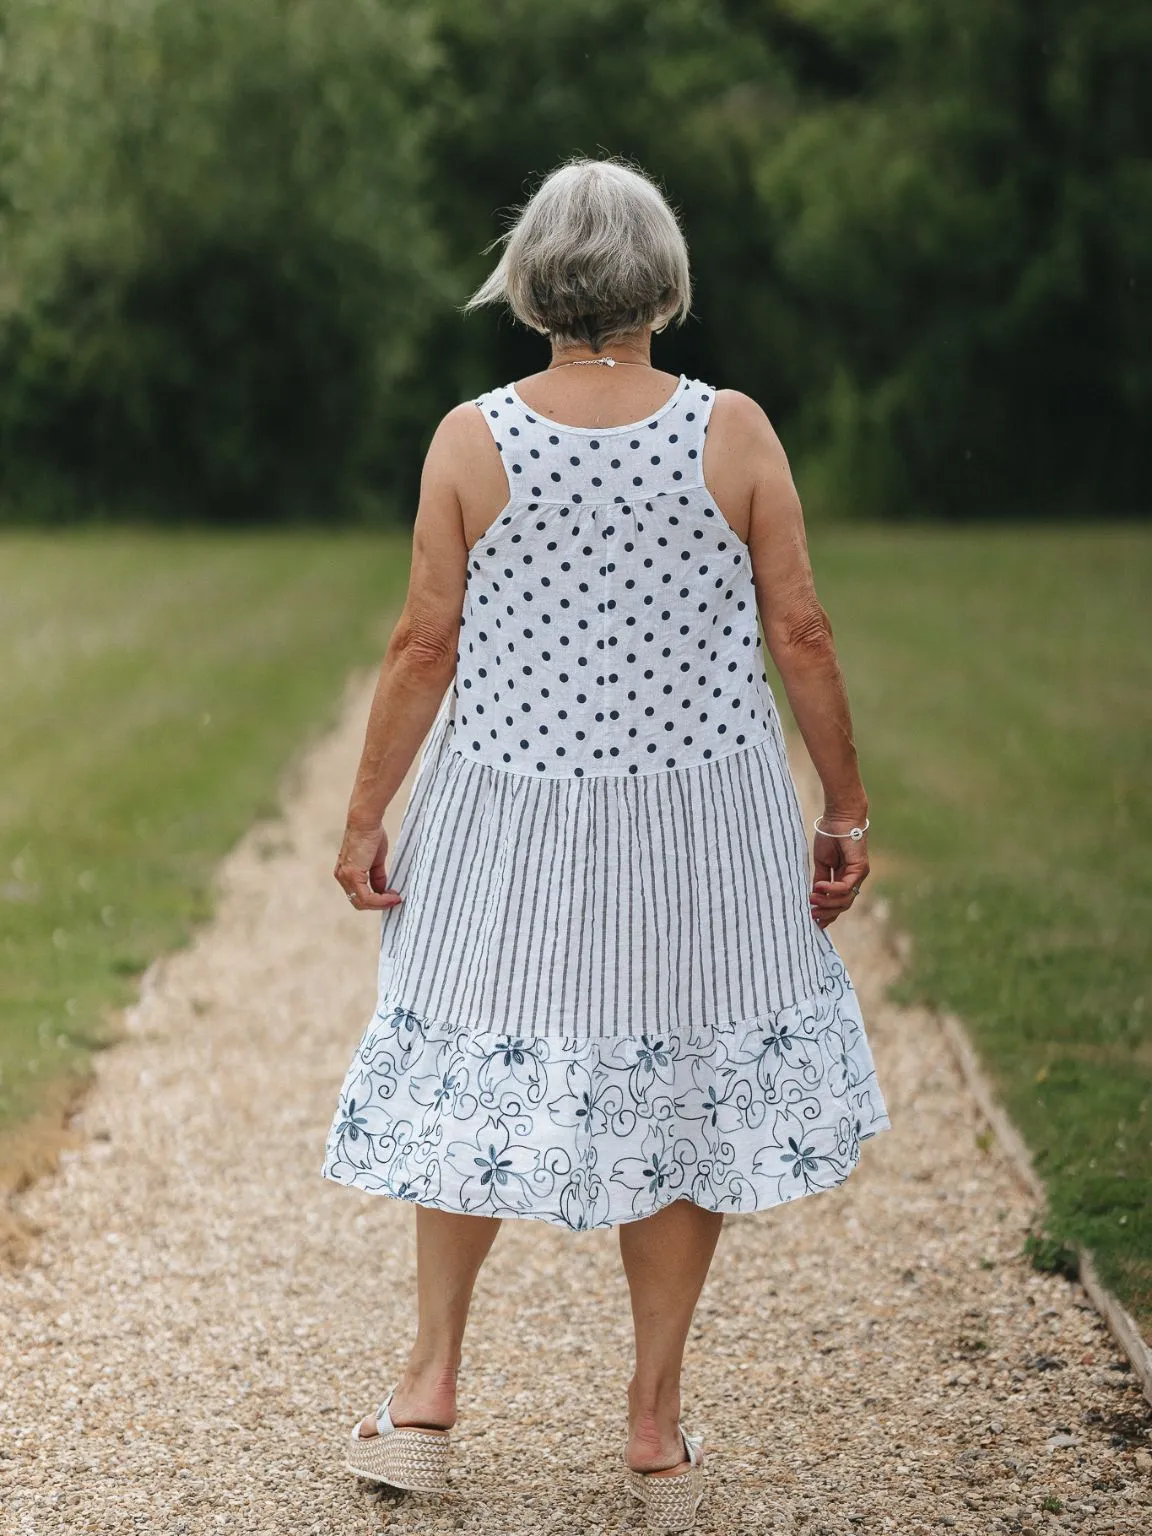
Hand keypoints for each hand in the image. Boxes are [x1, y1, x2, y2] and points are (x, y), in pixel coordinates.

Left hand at [334, 823, 402, 910]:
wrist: (366, 822)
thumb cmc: (371, 835)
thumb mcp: (376, 860)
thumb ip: (377, 876)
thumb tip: (383, 890)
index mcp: (345, 872)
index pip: (358, 895)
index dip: (375, 900)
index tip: (392, 897)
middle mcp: (342, 876)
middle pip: (359, 903)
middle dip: (378, 905)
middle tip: (394, 900)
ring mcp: (345, 876)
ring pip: (362, 902)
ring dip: (381, 904)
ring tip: (395, 898)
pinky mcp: (352, 875)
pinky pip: (366, 897)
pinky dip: (380, 900)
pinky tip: (392, 896)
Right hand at [810, 812, 867, 929]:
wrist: (839, 817)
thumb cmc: (830, 835)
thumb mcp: (822, 863)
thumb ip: (820, 880)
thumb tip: (814, 898)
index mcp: (845, 878)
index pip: (839, 902)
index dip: (828, 914)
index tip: (814, 921)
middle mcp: (854, 879)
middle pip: (843, 905)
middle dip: (827, 913)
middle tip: (811, 915)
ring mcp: (859, 875)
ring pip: (846, 900)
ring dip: (827, 903)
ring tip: (812, 901)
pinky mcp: (860, 868)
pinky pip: (846, 887)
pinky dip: (832, 889)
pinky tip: (819, 886)